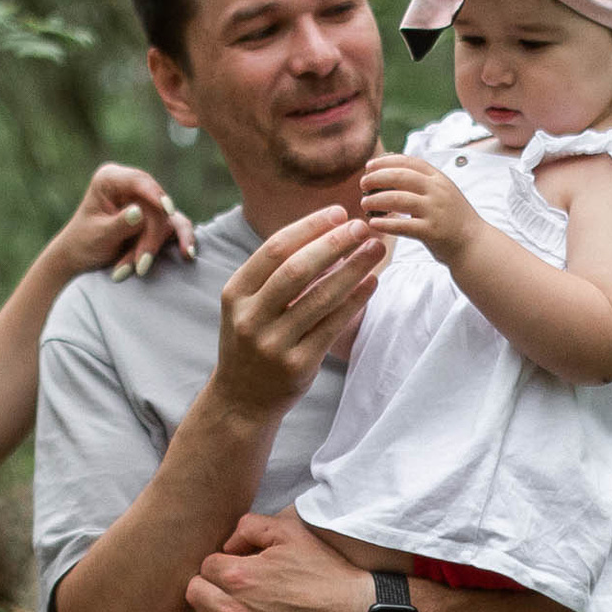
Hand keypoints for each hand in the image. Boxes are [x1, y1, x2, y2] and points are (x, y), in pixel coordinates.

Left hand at [49, 163, 198, 282]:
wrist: (80, 260)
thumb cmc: (84, 244)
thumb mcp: (99, 235)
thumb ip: (119, 224)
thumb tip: (139, 212)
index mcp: (110, 179)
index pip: (138, 181)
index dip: (154, 194)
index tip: (167, 210)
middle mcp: (131, 186)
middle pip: (155, 206)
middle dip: (150, 237)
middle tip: (140, 266)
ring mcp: (145, 202)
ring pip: (166, 220)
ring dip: (154, 246)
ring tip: (141, 270)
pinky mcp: (155, 219)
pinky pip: (173, 228)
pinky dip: (176, 243)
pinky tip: (187, 255)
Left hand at [179, 509, 376, 611]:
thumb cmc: (327, 573)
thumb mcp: (292, 533)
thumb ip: (251, 527)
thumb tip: (228, 543)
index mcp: (239, 575)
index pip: (205, 567)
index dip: (219, 566)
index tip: (233, 572)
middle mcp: (233, 609)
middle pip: (194, 596)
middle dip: (205, 591)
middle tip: (222, 596)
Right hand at [211, 207, 384, 426]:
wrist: (242, 399)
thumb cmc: (252, 340)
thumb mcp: (248, 305)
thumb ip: (276, 273)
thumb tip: (326, 231)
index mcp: (236, 293)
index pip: (275, 249)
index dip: (309, 227)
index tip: (338, 213)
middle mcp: (251, 318)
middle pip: (297, 270)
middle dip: (334, 244)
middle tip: (363, 226)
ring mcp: (273, 344)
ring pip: (320, 298)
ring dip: (352, 269)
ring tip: (375, 250)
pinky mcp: (297, 365)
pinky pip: (333, 326)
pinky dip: (355, 301)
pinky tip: (371, 282)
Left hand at [361, 152, 477, 260]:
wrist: (474, 244)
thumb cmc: (452, 218)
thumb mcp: (442, 192)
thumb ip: (422, 181)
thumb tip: (390, 168)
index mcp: (439, 179)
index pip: (409, 162)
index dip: (386, 161)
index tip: (369, 166)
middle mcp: (438, 191)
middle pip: (400, 177)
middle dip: (377, 178)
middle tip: (363, 184)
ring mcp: (435, 211)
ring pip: (398, 199)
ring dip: (376, 200)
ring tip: (364, 204)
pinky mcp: (432, 232)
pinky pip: (402, 225)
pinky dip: (385, 223)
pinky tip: (374, 222)